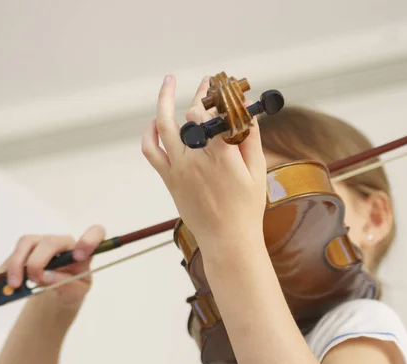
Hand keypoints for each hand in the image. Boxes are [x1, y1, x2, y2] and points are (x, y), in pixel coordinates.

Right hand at [0, 225, 104, 307]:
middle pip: (50, 241)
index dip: (89, 240)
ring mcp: (42, 244)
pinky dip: (5, 269)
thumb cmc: (72, 289)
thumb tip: (45, 275)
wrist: (58, 294)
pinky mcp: (25, 251)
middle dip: (38, 261)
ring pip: (27, 243)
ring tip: (14, 284)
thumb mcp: (76, 292)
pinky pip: (12, 255)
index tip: (79, 256)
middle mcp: (62, 243)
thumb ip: (66, 284)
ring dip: (18, 263)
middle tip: (33, 280)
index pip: (95, 233)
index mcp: (82, 251)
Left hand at [141, 75, 266, 250]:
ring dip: (164, 101)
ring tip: (169, 83)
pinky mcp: (169, 178)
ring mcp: (179, 168)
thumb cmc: (246, 208)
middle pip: (191, 114)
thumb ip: (250, 140)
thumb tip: (247, 113)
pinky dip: (149, 133)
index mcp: (222, 156)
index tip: (225, 89)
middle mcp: (196, 159)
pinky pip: (151, 150)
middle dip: (200, 93)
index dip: (220, 98)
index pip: (215, 114)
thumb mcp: (257, 172)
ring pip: (164, 126)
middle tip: (207, 81)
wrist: (227, 240)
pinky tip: (155, 121)